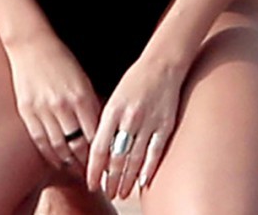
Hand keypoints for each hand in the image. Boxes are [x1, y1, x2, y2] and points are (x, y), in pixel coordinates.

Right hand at [6, 33, 100, 172]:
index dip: (101, 153)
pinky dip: (50, 155)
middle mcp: (63, 105)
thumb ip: (90, 103)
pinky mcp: (28, 111)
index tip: (107, 164)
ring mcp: (43, 109)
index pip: (95, 135)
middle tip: (94, 174)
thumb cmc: (60, 58)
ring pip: (59, 147)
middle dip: (87, 164)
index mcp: (81, 96)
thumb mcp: (82, 78)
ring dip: (69, 163)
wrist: (31, 43)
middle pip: (78, 145)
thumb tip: (101, 128)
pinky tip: (57, 161)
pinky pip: (40, 141)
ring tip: (77, 172)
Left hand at [86, 56, 183, 199]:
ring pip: (135, 159)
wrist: (162, 64)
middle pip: (117, 158)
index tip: (91, 183)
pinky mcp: (165, 125)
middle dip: (111, 180)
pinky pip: (155, 153)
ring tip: (122, 193)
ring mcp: (148, 122)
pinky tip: (143, 182)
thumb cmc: (136, 80)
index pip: (99, 147)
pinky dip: (148, 169)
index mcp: (113, 110)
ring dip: (127, 180)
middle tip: (108, 193)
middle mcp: (129, 118)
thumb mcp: (114, 97)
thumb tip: (100, 150)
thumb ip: (107, 122)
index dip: (94, 169)